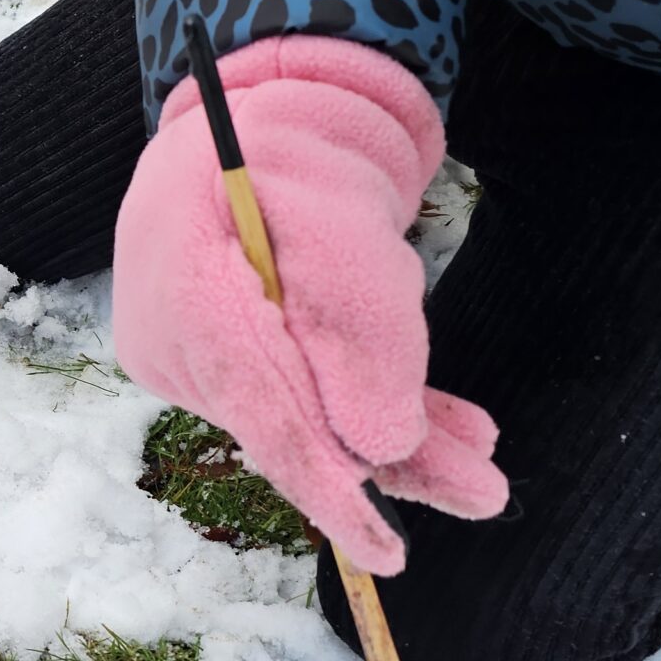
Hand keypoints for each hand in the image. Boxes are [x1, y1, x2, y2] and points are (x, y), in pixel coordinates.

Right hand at [113, 35, 507, 573]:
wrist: (255, 110)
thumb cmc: (294, 149)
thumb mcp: (345, 227)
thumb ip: (363, 336)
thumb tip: (381, 447)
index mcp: (188, 303)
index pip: (268, 419)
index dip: (332, 492)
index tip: (386, 549)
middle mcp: (176, 344)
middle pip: (293, 428)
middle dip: (392, 463)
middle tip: (484, 489)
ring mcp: (196, 354)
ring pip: (305, 417)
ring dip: (396, 438)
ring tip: (479, 459)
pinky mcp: (226, 353)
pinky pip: (301, 396)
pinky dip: (368, 410)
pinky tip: (440, 429)